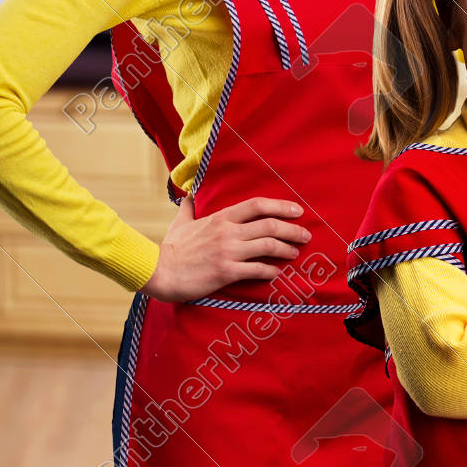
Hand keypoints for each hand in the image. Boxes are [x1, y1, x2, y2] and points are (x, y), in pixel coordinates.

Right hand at [139, 194, 311, 302]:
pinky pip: (257, 270)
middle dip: (292, 229)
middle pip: (268, 225)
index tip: (297, 210)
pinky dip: (270, 271)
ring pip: (267, 246)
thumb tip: (188, 193)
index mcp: (221, 218)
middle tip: (305, 234)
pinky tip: (276, 273)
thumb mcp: (181, 221)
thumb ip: (189, 207)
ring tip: (295, 252)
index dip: (280, 206)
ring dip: (286, 249)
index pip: (257, 205)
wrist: (160, 271)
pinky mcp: (227, 272)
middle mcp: (228, 232)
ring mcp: (228, 252)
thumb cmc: (172, 247)